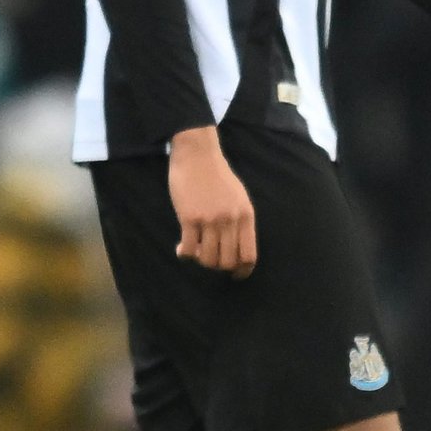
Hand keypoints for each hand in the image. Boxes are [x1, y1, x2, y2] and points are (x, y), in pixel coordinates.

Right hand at [168, 126, 256, 277]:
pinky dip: (185, 254)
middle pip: (227, 261)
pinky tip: (181, 249)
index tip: (235, 275)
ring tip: (195, 253)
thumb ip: (239, 220)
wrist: (197, 155)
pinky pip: (189, 248)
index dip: (242, 271)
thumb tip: (235, 246)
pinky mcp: (189, 217)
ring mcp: (209, 220)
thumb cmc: (217, 175)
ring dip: (201, 261)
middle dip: (219, 267)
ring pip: (208, 258)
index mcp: (245, 216)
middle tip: (210, 260)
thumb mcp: (238, 197)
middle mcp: (230, 220)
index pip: (249, 255)